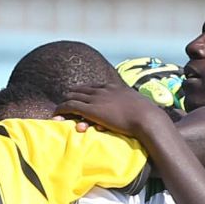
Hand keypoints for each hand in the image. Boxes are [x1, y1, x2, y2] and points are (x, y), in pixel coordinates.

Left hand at [56, 81, 175, 138]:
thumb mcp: (141, 108)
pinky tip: (56, 115)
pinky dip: (61, 109)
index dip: (86, 91)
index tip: (80, 95)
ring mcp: (97, 98)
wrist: (147, 118)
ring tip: (57, 110)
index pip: (96, 86)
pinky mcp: (91, 109)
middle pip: (82, 89)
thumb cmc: (148, 117)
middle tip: (65, 102)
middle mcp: (104, 90)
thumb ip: (137, 107)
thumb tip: (143, 112)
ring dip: (64, 103)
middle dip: (72, 95)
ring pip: (73, 96)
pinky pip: (70, 106)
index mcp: (116, 88)